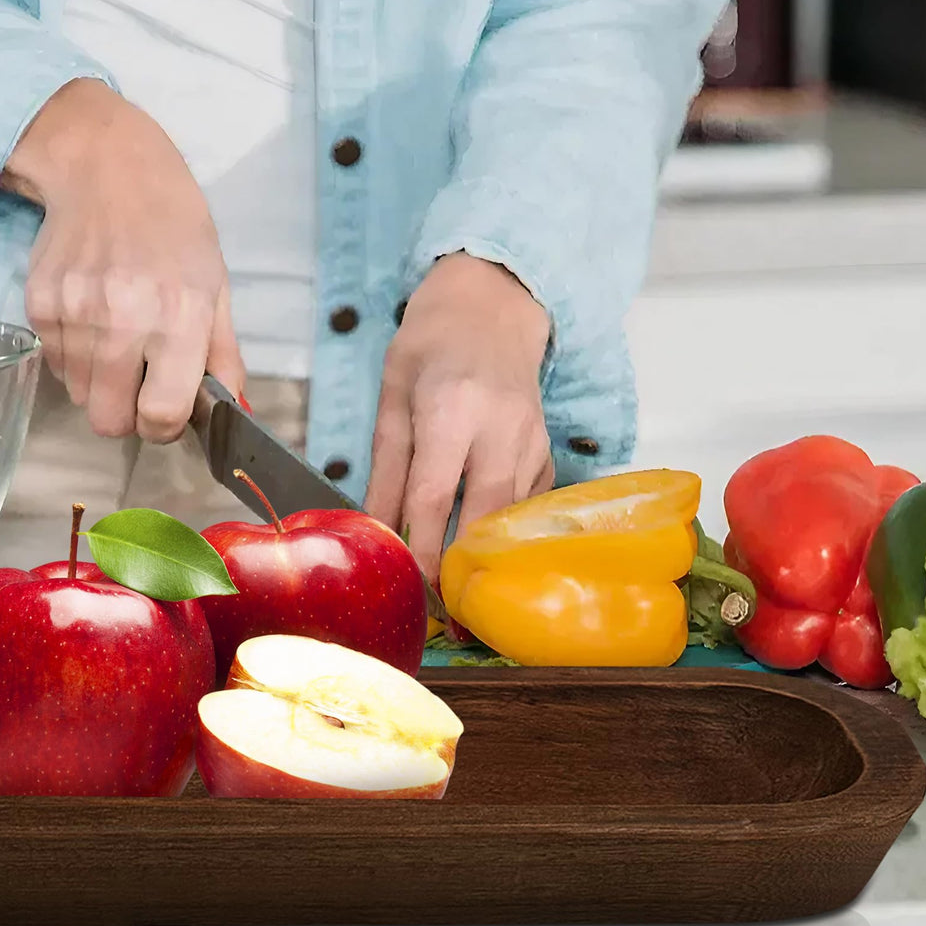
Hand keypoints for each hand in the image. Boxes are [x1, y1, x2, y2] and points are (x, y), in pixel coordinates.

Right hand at [0, 79, 243, 441]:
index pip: (161, 415)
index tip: (168, 411)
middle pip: (110, 421)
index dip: (165, 426)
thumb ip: (224, 355)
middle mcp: (125, 319)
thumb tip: (234, 413)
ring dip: (100, 382)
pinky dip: (75, 355)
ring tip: (118, 335)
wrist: (108, 169)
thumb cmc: (173, 227)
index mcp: (180, 316)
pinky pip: (55, 365)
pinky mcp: (41, 304)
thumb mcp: (215, 285)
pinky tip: (93, 315)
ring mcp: (76, 312)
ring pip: (80, 396)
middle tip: (140, 383)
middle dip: (127, 414)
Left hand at [364, 253, 553, 582]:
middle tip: (442, 618)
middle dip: (462, 570)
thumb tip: (376, 531)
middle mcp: (502, 427)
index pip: (433, 496)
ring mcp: (533, 441)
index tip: (409, 591)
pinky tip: (488, 553)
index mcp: (452, 408)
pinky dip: (506, 533)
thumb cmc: (431, 346)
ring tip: (461, 600)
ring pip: (511, 517)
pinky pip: (527, 506)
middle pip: (484, 516)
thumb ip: (386, 467)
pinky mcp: (548, 452)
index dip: (421, 551)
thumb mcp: (392, 396)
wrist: (492, 306)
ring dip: (486, 559)